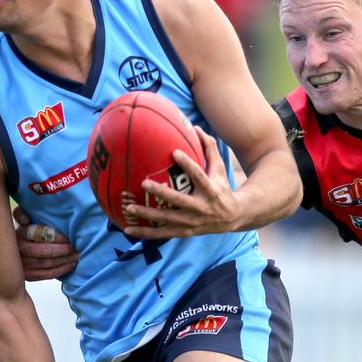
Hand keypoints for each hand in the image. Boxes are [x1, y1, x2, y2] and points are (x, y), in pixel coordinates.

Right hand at [14, 206, 78, 280]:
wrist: (13, 251)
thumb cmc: (24, 233)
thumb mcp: (22, 221)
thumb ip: (22, 214)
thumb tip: (25, 220)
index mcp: (19, 234)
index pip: (39, 235)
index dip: (56, 237)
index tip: (68, 238)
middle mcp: (19, 251)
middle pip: (44, 252)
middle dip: (63, 250)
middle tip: (75, 248)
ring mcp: (22, 265)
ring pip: (47, 264)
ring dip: (65, 260)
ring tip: (77, 256)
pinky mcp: (27, 276)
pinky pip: (47, 275)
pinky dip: (61, 270)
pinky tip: (71, 265)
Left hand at [123, 128, 240, 238]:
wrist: (233, 217)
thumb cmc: (222, 187)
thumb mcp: (220, 169)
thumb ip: (209, 148)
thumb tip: (195, 127)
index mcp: (210, 190)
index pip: (199, 176)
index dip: (188, 164)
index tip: (174, 152)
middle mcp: (201, 208)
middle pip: (179, 200)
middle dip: (162, 192)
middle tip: (144, 182)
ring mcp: (192, 222)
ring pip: (167, 219)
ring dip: (147, 215)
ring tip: (129, 207)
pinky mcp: (185, 232)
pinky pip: (163, 233)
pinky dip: (146, 233)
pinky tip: (129, 229)